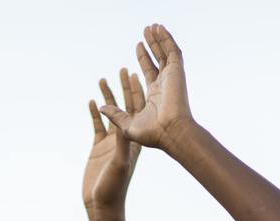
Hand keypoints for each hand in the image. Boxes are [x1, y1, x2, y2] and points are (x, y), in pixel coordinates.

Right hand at [83, 70, 142, 213]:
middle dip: (124, 88)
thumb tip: (123, 125)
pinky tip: (91, 100)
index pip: (136, 111)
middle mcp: (124, 138)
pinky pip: (97, 125)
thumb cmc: (114, 188)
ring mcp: (110, 142)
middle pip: (125, 107)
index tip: (134, 74)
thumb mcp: (119, 164)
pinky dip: (95, 112)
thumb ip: (121, 145)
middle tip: (123, 69)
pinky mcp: (98, 148)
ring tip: (103, 78)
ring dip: (108, 96)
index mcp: (133, 140)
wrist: (102, 205)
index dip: (135, 92)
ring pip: (110, 113)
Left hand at [97, 24, 194, 151]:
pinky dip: (167, 39)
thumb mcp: (127, 125)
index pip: (149, 72)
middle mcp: (164, 85)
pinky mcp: (177, 72)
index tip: (138, 46)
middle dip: (151, 46)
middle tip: (145, 31)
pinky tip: (159, 29)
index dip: (144, 58)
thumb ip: (115, 115)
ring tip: (151, 26)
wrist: (170, 133)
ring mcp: (172, 78)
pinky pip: (172, 51)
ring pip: (165, 53)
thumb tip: (102, 108)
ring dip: (158, 39)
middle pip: (157, 60)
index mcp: (155, 96)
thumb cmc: (152, 135)